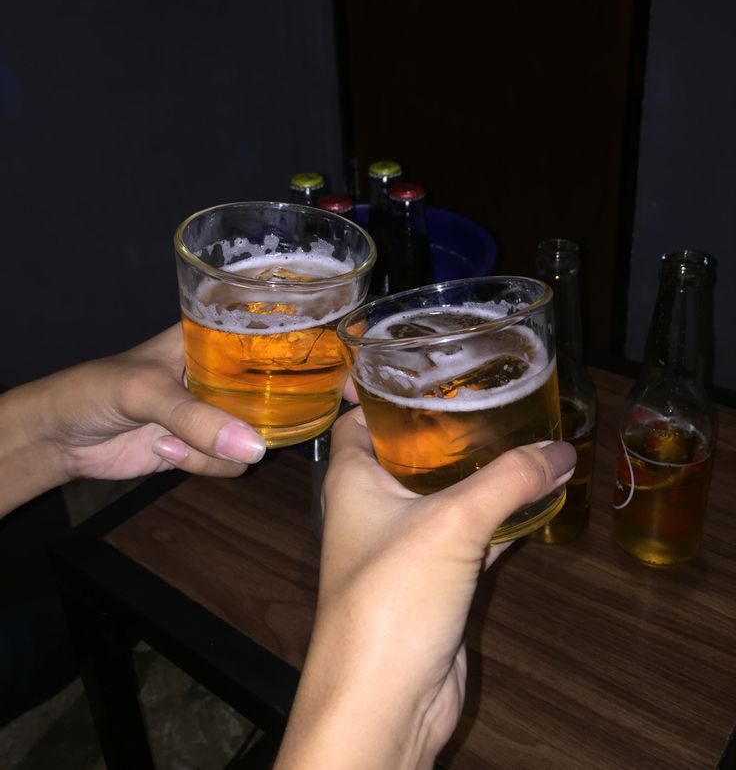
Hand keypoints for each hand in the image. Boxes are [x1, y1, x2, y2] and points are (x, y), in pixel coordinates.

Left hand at [0, 324, 265, 515]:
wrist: (59, 438)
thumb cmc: (95, 390)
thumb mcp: (146, 393)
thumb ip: (196, 418)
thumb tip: (254, 447)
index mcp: (207, 339)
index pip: (261, 333)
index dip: (286, 345)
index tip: (306, 363)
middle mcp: (218, 373)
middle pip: (269, 389)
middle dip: (267, 411)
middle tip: (255, 422)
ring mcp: (211, 412)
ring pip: (253, 435)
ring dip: (219, 448)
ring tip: (173, 441)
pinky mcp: (201, 447)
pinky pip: (227, 463)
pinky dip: (202, 465)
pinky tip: (164, 452)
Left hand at [276, 407, 575, 769]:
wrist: (387, 702)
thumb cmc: (391, 599)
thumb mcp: (453, 522)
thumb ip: (510, 479)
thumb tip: (560, 449)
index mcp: (353, 478)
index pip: (358, 416)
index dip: (383, 388)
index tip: (424, 362)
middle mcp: (373, 506)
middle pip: (409, 451)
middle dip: (448, 426)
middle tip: (492, 390)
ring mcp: (404, 545)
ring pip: (445, 494)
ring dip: (479, 472)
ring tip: (523, 432)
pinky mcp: (435, 581)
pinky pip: (469, 535)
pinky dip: (499, 517)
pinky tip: (535, 497)